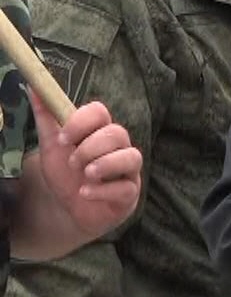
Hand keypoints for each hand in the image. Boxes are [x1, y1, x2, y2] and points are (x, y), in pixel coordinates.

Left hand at [33, 96, 142, 239]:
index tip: (63, 137)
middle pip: (117, 133)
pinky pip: (126, 187)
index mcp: (99, 131)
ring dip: (104, 164)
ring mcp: (127, 170)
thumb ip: (46, 118)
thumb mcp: (51, 146)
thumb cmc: (66, 174)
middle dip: (91, 147)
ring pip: (131, 157)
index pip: (100, 112)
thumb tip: (33, 87)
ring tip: (85, 175)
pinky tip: (85, 193)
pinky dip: (103, 190)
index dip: (82, 122)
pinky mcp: (130, 193)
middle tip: (72, 162)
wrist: (68, 209)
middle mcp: (118, 147)